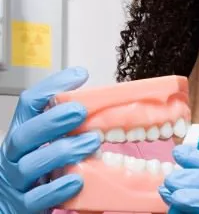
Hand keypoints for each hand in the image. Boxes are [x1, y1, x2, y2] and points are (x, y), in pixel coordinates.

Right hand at [0, 67, 100, 213]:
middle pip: (24, 134)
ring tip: (91, 143)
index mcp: (25, 135)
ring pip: (31, 165)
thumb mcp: (52, 144)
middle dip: (51, 121)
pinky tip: (77, 180)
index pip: (29, 105)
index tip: (78, 76)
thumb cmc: (41, 173)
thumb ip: (70, 127)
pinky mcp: (25, 206)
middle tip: (80, 111)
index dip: (51, 88)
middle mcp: (16, 156)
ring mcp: (18, 182)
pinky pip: (37, 197)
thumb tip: (104, 105)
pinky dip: (57, 188)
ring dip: (62, 151)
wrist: (17, 209)